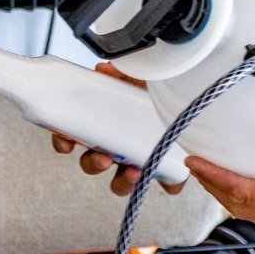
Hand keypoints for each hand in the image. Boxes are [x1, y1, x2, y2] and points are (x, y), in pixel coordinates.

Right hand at [49, 62, 186, 196]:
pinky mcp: (166, 168)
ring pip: (120, 182)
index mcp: (106, 124)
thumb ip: (121, 74)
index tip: (66, 140)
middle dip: (94, 164)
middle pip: (93, 163)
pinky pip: (165, 184)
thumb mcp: (138, 78)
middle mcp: (118, 146)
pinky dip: (167, 183)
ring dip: (123, 181)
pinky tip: (169, 175)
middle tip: (103, 157)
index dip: (65, 141)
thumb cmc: (157, 91)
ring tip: (133, 171)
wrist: (189, 95)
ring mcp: (139, 159)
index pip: (75, 136)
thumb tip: (104, 70)